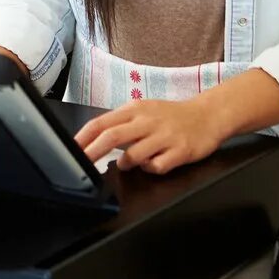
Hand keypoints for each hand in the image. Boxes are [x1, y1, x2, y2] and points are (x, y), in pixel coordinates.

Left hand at [74, 97, 227, 175]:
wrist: (208, 115)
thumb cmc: (171, 116)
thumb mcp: (144, 112)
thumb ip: (121, 124)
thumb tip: (93, 141)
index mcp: (135, 110)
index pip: (102, 123)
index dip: (83, 138)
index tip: (70, 151)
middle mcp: (148, 121)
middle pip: (113, 137)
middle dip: (92, 153)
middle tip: (81, 165)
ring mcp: (164, 136)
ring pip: (134, 155)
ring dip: (125, 163)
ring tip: (128, 163)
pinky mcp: (180, 151)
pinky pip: (157, 167)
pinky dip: (150, 169)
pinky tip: (154, 163)